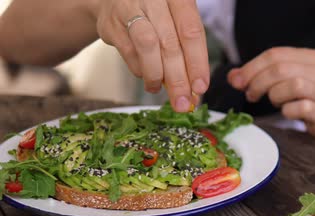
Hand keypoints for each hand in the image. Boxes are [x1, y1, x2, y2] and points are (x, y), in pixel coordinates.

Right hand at [93, 0, 209, 111]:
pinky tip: (146, 77)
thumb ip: (187, 48)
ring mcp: (130, 8)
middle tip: (183, 103)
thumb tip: (195, 88)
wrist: (115, 0)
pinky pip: (129, 52)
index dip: (197, 62)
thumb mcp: (177, 21)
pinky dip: (140, 70)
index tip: (200, 87)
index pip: (191, 32)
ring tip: (159, 89)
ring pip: (147, 46)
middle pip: (170, 44)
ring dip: (156, 75)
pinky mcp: (111, 23)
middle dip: (178, 79)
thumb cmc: (156, 14)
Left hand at [227, 47, 314, 137]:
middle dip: (258, 82)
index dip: (252, 67)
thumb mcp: (286, 84)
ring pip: (293, 85)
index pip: (275, 54)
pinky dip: (288, 111)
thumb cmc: (308, 100)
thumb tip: (233, 77)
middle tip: (250, 95)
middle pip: (281, 69)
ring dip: (275, 95)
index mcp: (313, 58)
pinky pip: (301, 108)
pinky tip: (288, 113)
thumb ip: (261, 77)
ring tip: (274, 103)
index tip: (238, 81)